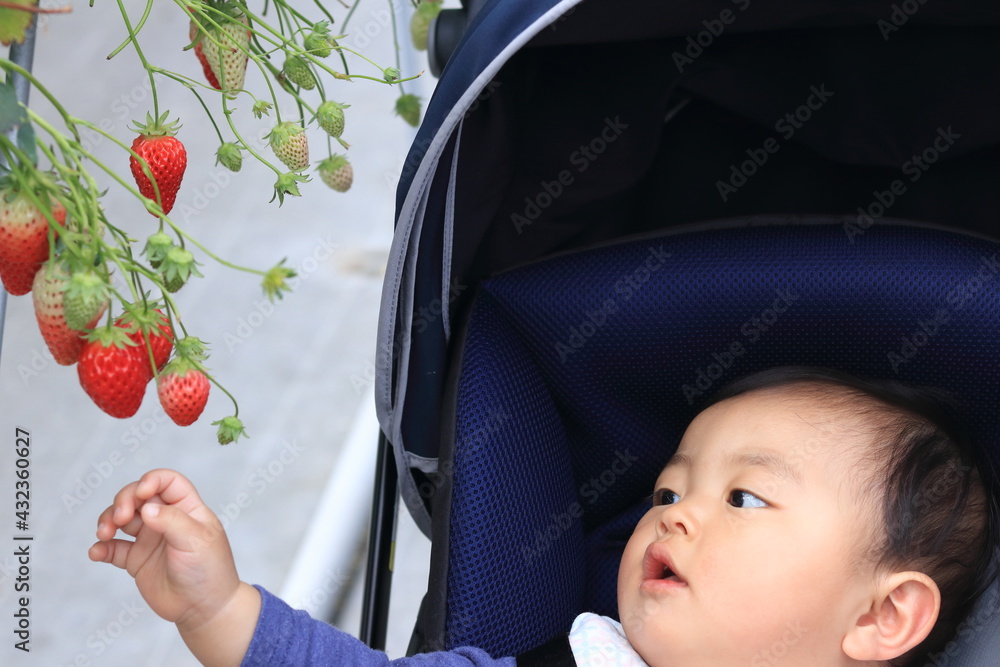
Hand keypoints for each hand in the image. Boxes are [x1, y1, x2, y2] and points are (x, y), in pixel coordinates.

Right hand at [89, 468, 241, 627]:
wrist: (204, 608)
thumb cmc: (209, 570)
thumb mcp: (196, 541)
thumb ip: (171, 521)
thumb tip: (146, 509)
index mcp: (187, 508)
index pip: (167, 481)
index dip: (151, 480)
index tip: (141, 494)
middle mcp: (166, 519)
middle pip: (137, 496)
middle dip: (123, 501)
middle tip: (119, 518)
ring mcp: (150, 538)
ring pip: (121, 519)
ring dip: (108, 520)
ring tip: (104, 534)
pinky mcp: (137, 560)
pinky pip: (113, 548)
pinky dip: (102, 547)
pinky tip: (97, 552)